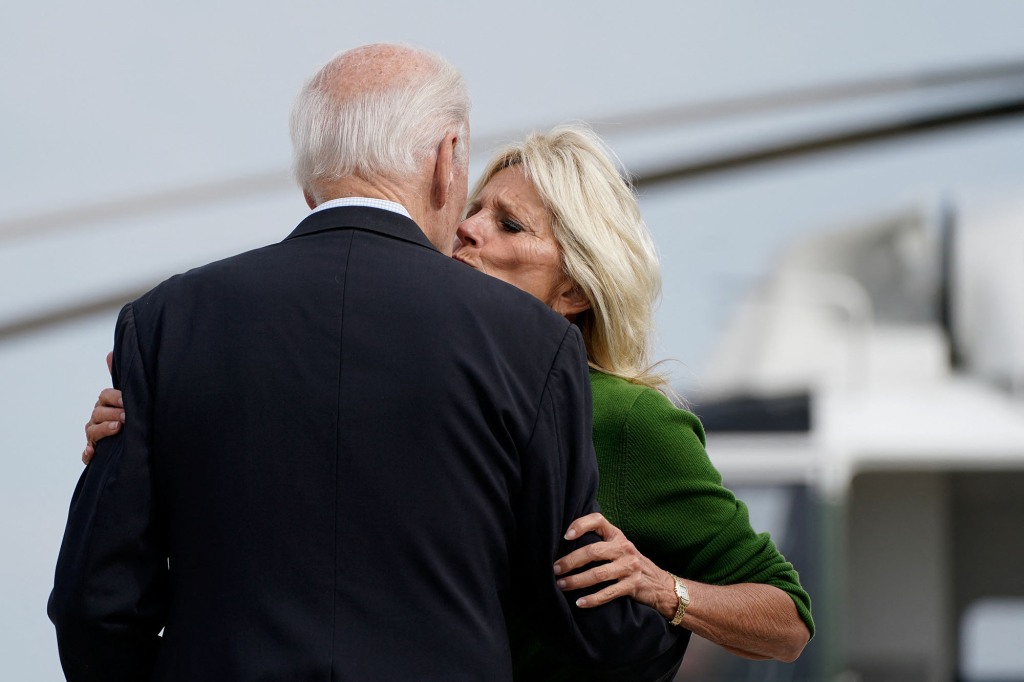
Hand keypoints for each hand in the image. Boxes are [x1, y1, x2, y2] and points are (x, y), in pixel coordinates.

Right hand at [82, 352, 123, 464]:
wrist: (136, 440)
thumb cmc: (129, 413)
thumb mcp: (127, 396)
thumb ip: (119, 376)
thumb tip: (110, 352)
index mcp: (106, 403)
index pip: (105, 396)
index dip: (116, 397)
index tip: (127, 400)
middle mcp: (97, 418)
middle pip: (98, 413)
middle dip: (112, 414)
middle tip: (127, 417)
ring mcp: (94, 435)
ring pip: (92, 430)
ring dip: (104, 430)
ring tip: (118, 429)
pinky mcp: (93, 452)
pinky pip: (86, 454)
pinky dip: (87, 453)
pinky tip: (92, 453)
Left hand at [553, 512, 676, 617]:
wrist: (661, 585)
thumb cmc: (630, 564)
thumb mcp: (619, 548)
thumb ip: (600, 543)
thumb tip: (566, 545)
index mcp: (617, 536)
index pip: (598, 521)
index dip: (581, 525)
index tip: (566, 536)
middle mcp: (624, 548)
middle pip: (593, 551)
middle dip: (570, 561)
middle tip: (555, 569)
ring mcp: (630, 567)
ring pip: (598, 574)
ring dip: (576, 581)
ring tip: (561, 585)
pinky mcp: (633, 585)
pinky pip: (608, 593)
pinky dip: (592, 599)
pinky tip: (579, 603)